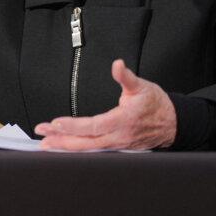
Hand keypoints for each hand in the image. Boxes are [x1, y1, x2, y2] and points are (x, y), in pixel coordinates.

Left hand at [34, 59, 176, 150]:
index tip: (55, 123)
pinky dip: (78, 149)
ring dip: (66, 146)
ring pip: (88, 149)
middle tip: (42, 136)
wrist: (173, 123)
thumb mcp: (142, 86)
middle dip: (62, 140)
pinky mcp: (117, 148)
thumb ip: (126, 77)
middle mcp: (119, 137)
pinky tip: (65, 147)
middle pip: (86, 143)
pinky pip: (94, 151)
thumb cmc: (156, 104)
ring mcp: (117, 145)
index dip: (73, 126)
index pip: (93, 126)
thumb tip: (117, 64)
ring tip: (47, 143)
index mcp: (123, 121)